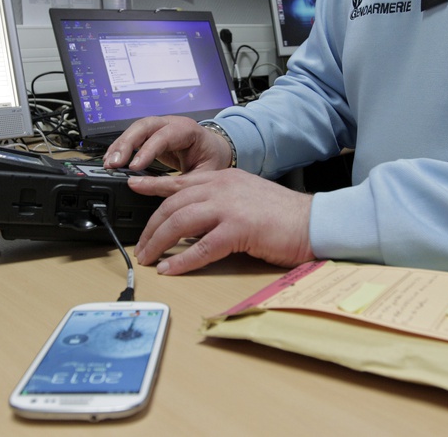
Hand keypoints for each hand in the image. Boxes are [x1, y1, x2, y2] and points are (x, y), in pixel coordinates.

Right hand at [104, 115, 232, 172]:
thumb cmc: (211, 160)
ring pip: (135, 130)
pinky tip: (112, 160)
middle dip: (127, 143)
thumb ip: (176, 184)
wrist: (215, 151)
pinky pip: (133, 138)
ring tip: (109, 163)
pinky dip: (121, 148)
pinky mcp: (151, 136)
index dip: (147, 150)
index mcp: (188, 130)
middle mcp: (171, 124)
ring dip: (120, 146)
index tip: (134, 167)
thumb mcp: (201, 176)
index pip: (164, 136)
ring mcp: (160, 128)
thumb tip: (150, 190)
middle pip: (144, 126)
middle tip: (114, 163)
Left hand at [128, 169, 314, 274]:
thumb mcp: (247, 196)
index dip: (153, 185)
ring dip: (158, 242)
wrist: (314, 221)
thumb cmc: (285, 215)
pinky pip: (200, 247)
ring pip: (179, 222)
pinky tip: (170, 269)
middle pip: (173, 205)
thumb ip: (221, 201)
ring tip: (148, 258)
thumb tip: (195, 220)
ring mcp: (229, 207)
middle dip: (151, 227)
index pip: (180, 182)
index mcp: (223, 178)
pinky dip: (181, 260)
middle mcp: (222, 188)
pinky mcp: (238, 229)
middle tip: (140, 246)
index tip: (133, 184)